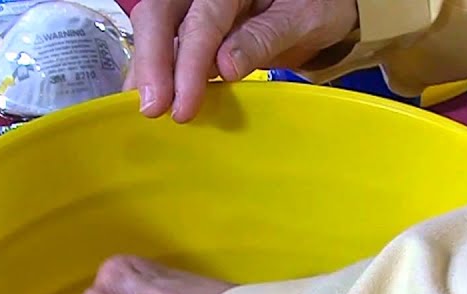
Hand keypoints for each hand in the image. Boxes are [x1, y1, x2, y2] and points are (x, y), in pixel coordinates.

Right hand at [125, 0, 358, 121]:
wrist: (319, 6)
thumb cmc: (315, 6)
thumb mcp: (301, 19)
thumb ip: (263, 38)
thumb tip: (225, 68)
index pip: (202, 19)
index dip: (188, 63)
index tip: (183, 105)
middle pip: (160, 15)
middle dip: (152, 62)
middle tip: (152, 108)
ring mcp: (196, 6)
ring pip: (157, 29)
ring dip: (148, 70)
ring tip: (147, 109)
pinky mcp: (194, 27)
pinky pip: (168, 44)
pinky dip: (157, 72)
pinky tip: (151, 97)